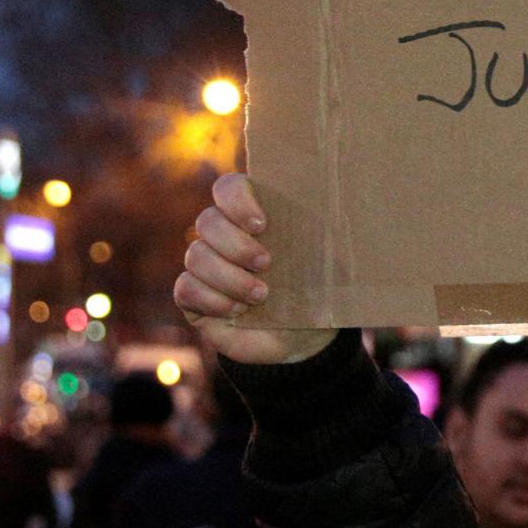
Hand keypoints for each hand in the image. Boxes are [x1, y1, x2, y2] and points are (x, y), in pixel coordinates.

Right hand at [172, 173, 334, 365]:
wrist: (302, 338)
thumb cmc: (314, 290)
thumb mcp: (325, 261)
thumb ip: (325, 233)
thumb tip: (341, 207)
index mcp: (252, 216)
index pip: (228, 188)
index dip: (237, 200)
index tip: (262, 225)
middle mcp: (223, 235)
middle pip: (208, 221)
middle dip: (236, 245)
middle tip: (267, 264)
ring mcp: (205, 265)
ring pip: (196, 256)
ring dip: (229, 278)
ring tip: (261, 295)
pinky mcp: (193, 297)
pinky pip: (186, 288)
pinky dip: (212, 299)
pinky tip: (238, 311)